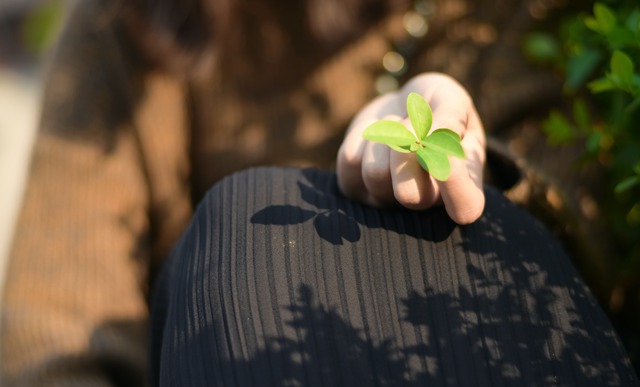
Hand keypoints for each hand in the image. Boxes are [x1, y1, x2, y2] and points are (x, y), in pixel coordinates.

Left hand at [336, 72, 485, 223]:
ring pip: (376, 175)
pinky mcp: (356, 188)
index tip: (448, 152)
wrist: (403, 106)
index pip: (465, 208)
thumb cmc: (436, 106)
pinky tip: (376, 133)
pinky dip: (361, 136)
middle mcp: (425, 202)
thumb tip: (432, 138)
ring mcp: (387, 200)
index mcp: (462, 186)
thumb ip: (451, 118)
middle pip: (409, 196)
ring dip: (385, 137)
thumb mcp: (453, 100)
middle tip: (411, 127)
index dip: (455, 185)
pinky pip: (350, 163)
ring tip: (397, 126)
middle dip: (406, 152)